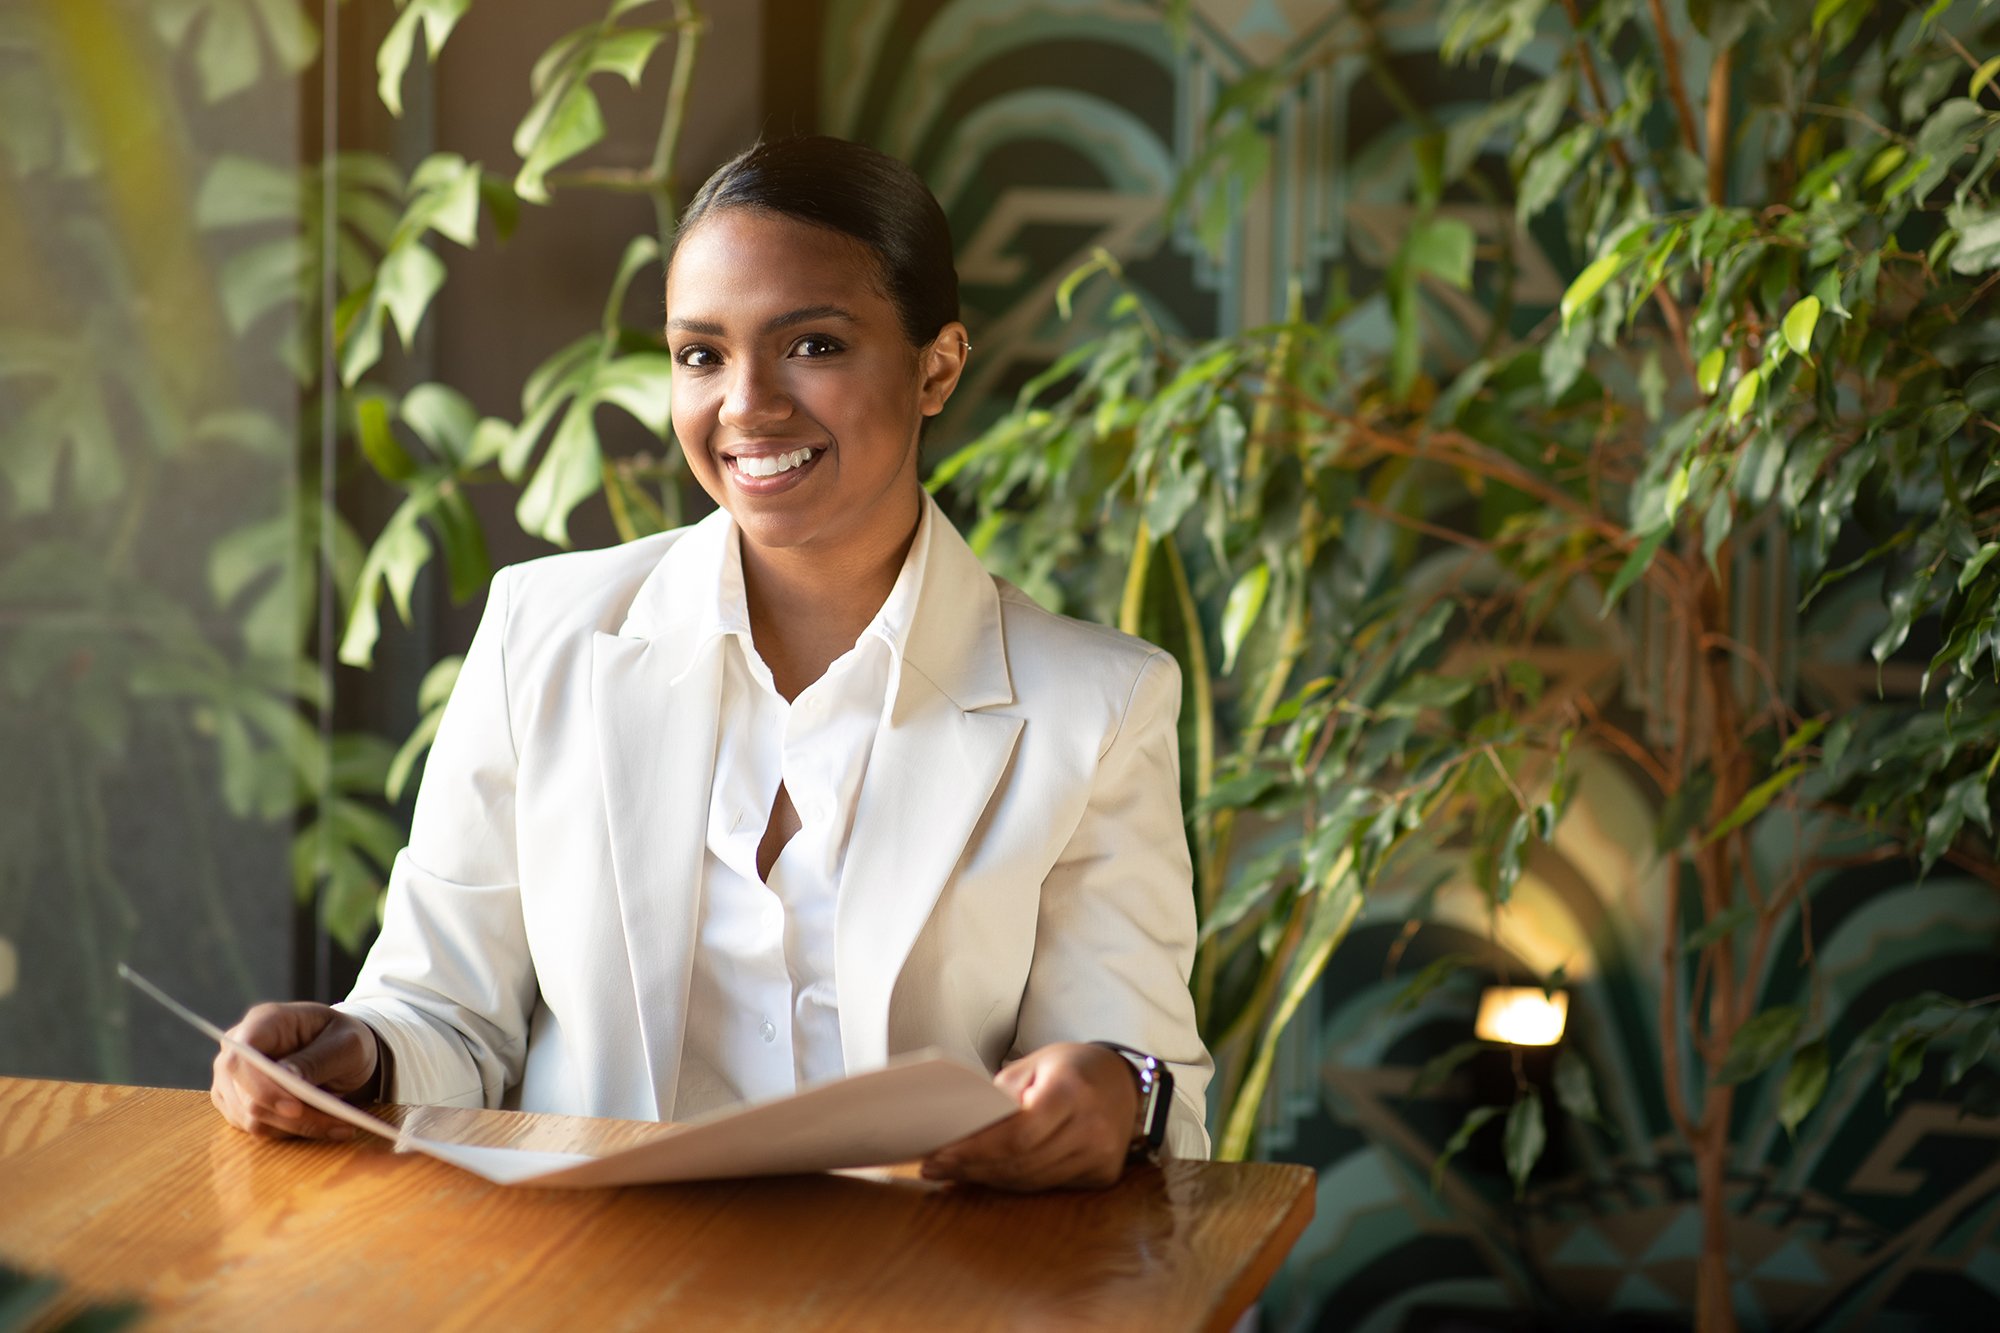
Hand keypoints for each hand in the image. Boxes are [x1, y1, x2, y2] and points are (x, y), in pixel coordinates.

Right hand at [209, 1002, 380, 1140]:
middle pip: (247, 1096)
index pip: (242, 1056)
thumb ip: (317, 1059)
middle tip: (340, 1123)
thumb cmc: (345, 1040)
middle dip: (293, 1117)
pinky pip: (260, 1129)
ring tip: (341, 1124)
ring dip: (299, 1127)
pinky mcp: (238, 1105)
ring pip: (253, 1119)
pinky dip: (294, 1132)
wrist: (343, 1054)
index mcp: (264, 1021)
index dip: (261, 1086)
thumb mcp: (347, 1044)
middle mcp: (238, 1049)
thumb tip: (287, 1079)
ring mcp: (232, 1080)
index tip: (295, 1109)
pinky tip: (325, 1125)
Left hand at [920, 1042, 1140, 1190]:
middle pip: (1021, 1162)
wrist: (1123, 1082)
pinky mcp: (1102, 1175)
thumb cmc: (1071, 1068)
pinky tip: (989, 1175)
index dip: (975, 1150)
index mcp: (1073, 1092)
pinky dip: (1015, 1181)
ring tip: (952, 1172)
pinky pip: (1047, 1185)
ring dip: (988, 1178)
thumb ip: (1001, 1096)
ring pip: (1031, 1180)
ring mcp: (1101, 1156)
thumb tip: (959, 1129)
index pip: (1018, 1134)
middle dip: (972, 1167)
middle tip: (934, 1166)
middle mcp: (1092, 1128)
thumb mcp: (1033, 1064)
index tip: (939, 1154)